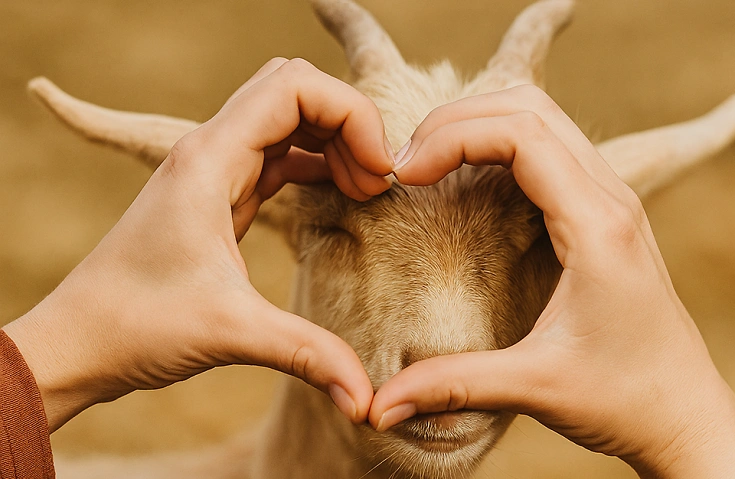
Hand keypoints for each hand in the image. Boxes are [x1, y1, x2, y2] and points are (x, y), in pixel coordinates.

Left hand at [3, 58, 393, 431]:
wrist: (79, 343)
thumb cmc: (136, 326)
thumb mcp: (231, 333)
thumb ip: (307, 355)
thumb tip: (367, 399)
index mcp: (210, 159)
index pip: (294, 86)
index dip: (350, 113)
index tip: (378, 170)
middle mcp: (210, 152)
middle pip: (294, 90)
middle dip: (347, 121)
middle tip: (377, 178)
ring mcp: (214, 171)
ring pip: (287, 119)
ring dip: (334, 142)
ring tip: (366, 189)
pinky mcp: (219, 196)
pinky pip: (279, 156)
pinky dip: (317, 164)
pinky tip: (340, 197)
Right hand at [370, 85, 734, 477]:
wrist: (684, 414)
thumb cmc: (623, 399)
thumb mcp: (535, 388)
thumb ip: (453, 387)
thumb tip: (378, 405)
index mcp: (598, 227)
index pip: (521, 135)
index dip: (452, 137)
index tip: (405, 174)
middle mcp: (610, 199)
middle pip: (528, 108)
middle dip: (456, 120)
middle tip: (406, 162)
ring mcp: (611, 200)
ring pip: (541, 117)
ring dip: (478, 125)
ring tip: (427, 164)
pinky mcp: (604, 213)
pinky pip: (550, 147)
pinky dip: (499, 144)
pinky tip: (466, 180)